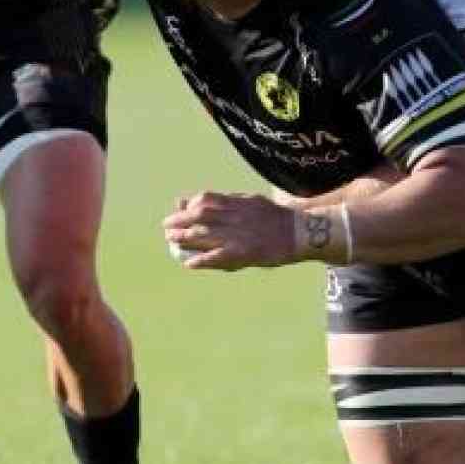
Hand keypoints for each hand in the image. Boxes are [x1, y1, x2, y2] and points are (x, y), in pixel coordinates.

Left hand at [162, 192, 298, 270]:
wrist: (299, 233)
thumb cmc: (276, 218)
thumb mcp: (253, 201)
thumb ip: (231, 201)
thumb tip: (211, 201)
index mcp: (238, 203)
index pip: (206, 200)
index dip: (189, 204)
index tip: (179, 208)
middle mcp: (235, 217)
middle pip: (200, 216)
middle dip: (180, 220)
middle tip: (166, 226)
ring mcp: (237, 235)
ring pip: (204, 235)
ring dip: (184, 238)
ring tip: (171, 241)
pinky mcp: (242, 253)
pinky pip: (216, 257)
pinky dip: (201, 259)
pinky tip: (189, 263)